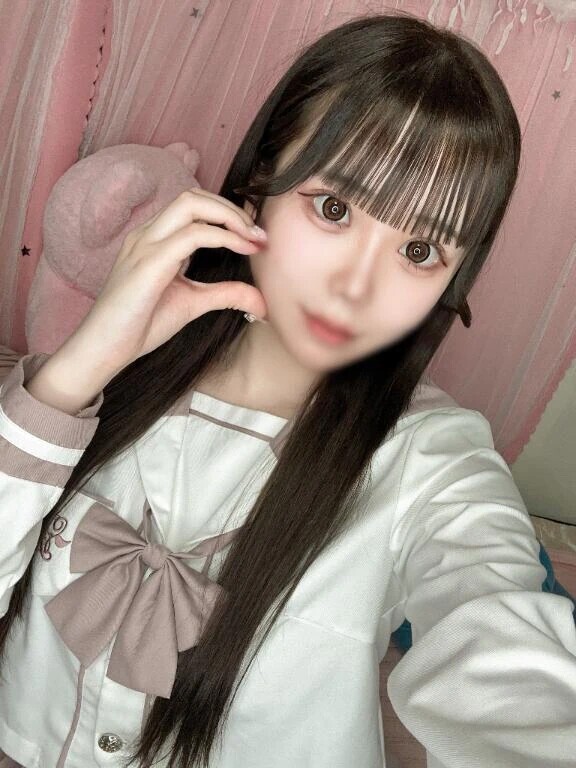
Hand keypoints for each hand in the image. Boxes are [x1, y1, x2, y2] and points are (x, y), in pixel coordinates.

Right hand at [27, 189, 267, 411]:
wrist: (103, 349)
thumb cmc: (139, 326)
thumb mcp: (192, 303)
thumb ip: (224, 294)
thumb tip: (261, 300)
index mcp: (155, 239)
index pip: (193, 206)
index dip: (228, 214)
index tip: (256, 238)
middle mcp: (148, 234)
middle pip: (193, 196)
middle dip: (232, 209)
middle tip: (259, 235)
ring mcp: (145, 245)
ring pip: (191, 204)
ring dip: (230, 217)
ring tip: (254, 239)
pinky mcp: (148, 263)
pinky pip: (191, 235)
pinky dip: (222, 237)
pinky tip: (242, 249)